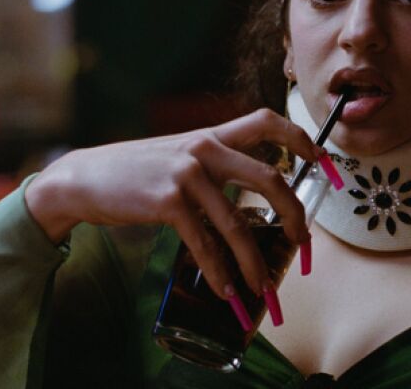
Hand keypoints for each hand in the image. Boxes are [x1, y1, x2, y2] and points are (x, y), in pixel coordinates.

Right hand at [24, 108, 319, 297]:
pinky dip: (218, 270)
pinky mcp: (167, 201)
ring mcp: (187, 174)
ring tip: (260, 286)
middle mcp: (205, 149)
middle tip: (302, 241)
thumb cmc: (138, 172)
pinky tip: (223, 288)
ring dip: (254, 261)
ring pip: (238, 222)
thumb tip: (258, 192)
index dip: (301, 138)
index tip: (324, 161)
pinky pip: (204, 242)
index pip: (267, 121)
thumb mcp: (180, 155)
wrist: (85, 178)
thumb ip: (216, 163)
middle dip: (294, 213)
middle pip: (270, 177)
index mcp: (212, 135)